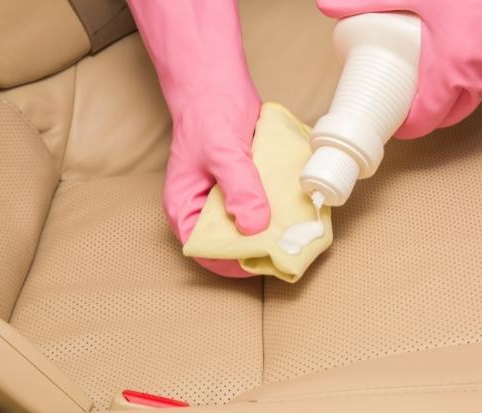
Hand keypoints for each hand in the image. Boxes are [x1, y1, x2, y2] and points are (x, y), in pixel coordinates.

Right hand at [128, 0, 269, 276]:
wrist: (216, 82)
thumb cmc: (210, 115)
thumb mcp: (225, 153)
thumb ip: (240, 190)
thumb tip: (254, 228)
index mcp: (184, 207)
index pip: (207, 250)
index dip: (236, 261)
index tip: (269, 259)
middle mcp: (202, 209)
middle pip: (229, 244)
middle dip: (258, 248)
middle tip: (290, 247)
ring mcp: (223, 199)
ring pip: (246, 229)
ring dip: (270, 232)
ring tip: (296, 233)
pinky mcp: (241, 188)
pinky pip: (258, 208)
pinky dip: (275, 212)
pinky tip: (295, 212)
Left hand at [317, 0, 481, 137]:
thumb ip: (369, 0)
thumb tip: (327, 5)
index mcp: (451, 71)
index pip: (427, 119)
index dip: (409, 127)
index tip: (397, 126)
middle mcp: (479, 76)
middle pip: (452, 114)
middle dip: (430, 115)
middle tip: (409, 104)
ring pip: (474, 93)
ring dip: (453, 94)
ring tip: (431, 80)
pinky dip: (474, 72)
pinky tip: (463, 51)